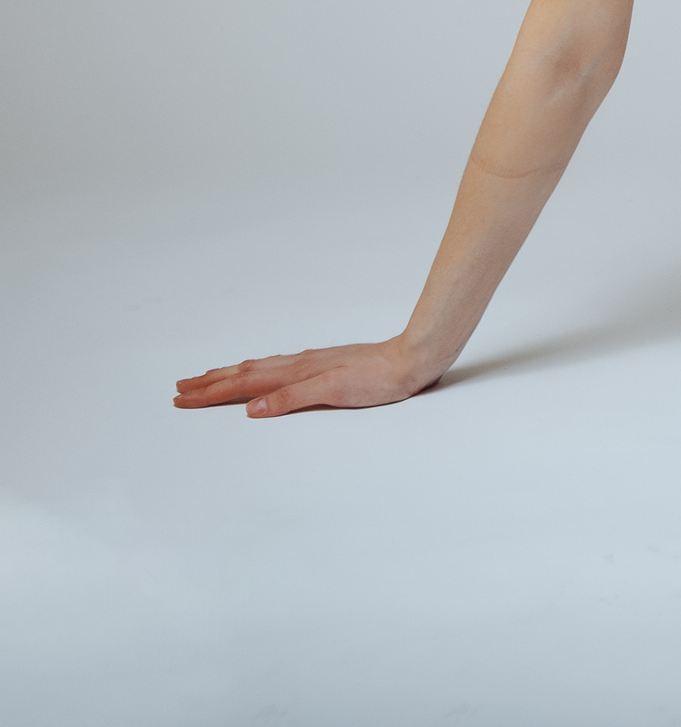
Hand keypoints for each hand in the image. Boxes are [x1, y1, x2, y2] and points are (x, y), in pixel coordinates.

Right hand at [173, 340, 441, 417]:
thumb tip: (251, 408)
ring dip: (229, 374)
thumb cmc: (378, 378)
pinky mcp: (324, 365)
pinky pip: (278, 367)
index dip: (211, 393)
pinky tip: (261, 372)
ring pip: (259, 368)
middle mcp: (299, 364)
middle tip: (180, 387)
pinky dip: (257, 370)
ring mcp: (311, 363)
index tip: (182, 398)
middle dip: (211, 382)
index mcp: (296, 373)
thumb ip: (292, 398)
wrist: (412, 359)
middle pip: (244, 373)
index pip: (244, 384)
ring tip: (208, 377)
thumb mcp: (333, 392)